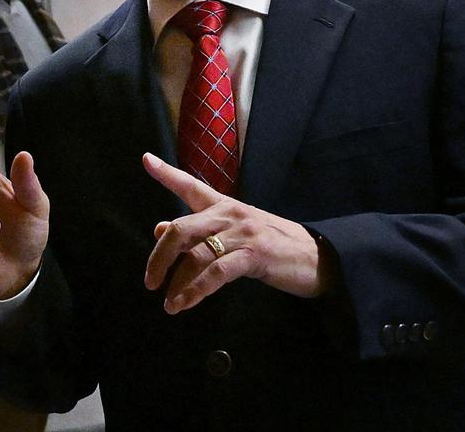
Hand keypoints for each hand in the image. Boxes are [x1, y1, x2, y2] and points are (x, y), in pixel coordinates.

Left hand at [142, 154, 331, 313]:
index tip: (146, 160)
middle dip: (159, 258)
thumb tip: (159, 230)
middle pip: (181, 229)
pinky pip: (217, 273)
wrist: (318, 257)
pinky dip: (196, 291)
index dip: (166, 173)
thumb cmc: (273, 246)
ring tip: (169, 304)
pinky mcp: (255, 255)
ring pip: (197, 255)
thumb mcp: (235, 234)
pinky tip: (185, 304)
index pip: (190, 185)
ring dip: (178, 283)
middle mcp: (230, 214)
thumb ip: (199, 232)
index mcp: (224, 205)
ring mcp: (243, 233)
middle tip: (150, 282)